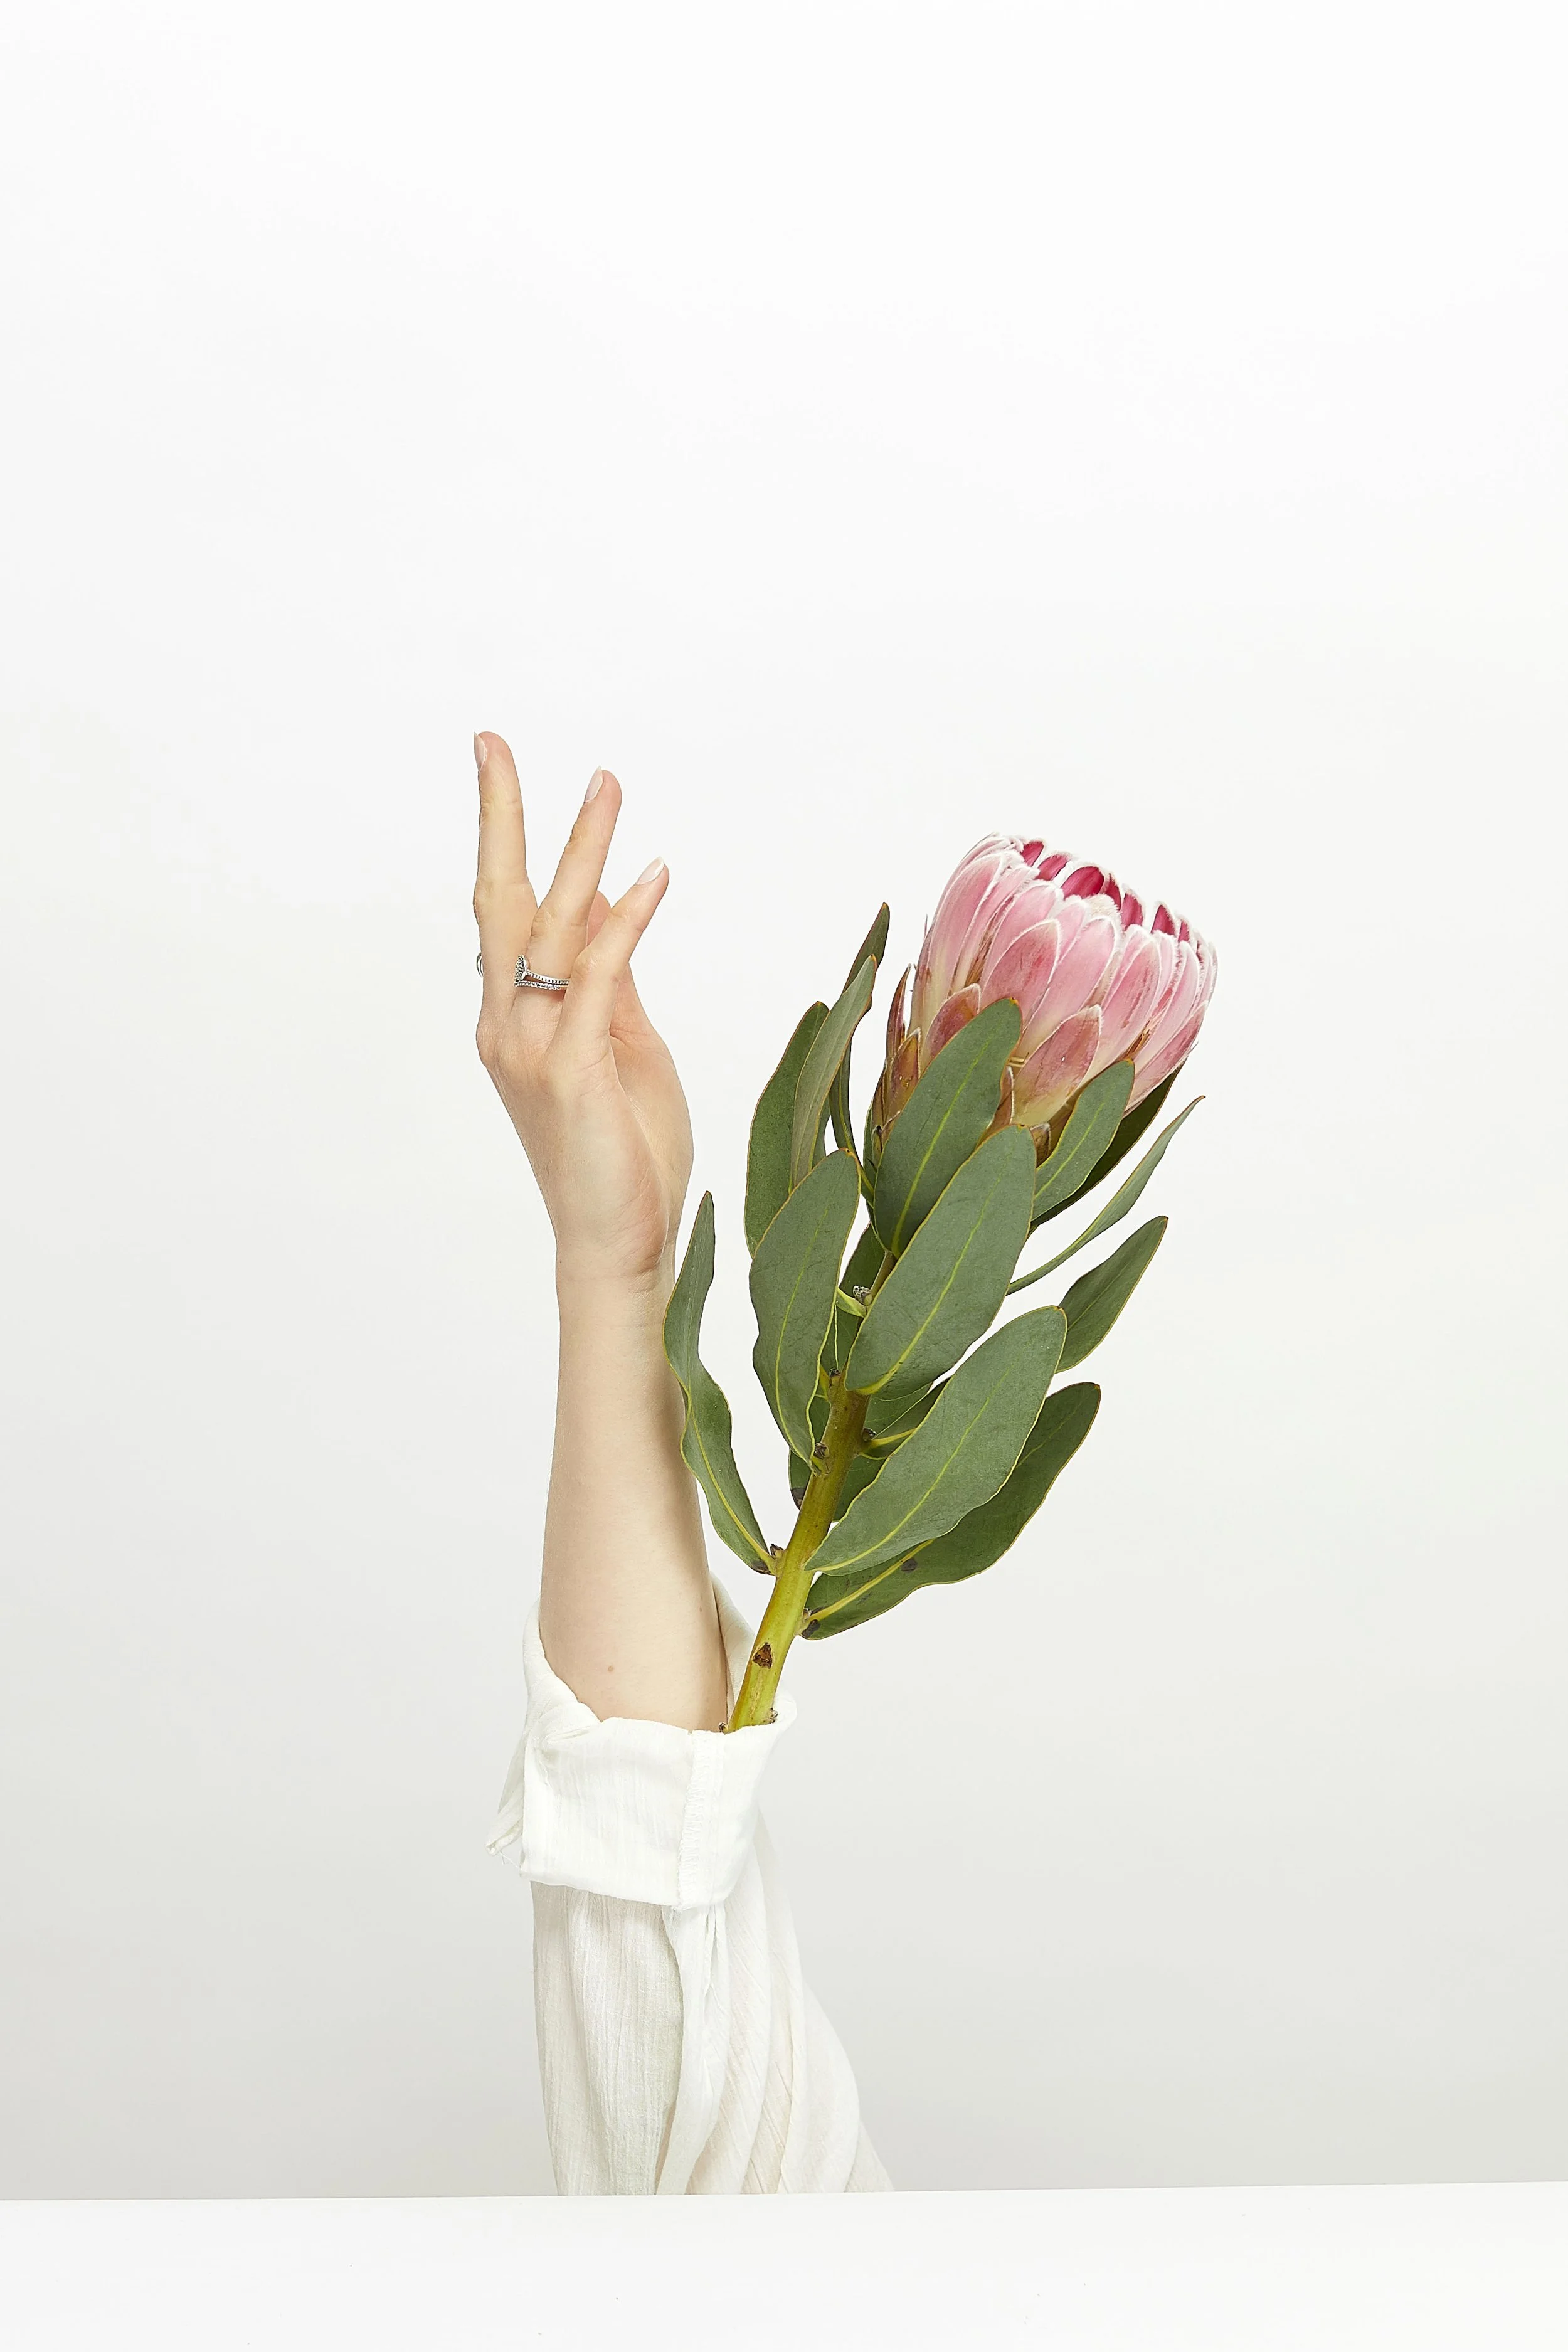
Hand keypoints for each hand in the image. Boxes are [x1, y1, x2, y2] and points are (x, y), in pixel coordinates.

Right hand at [472, 733, 692, 1289]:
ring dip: (580, 849)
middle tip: (492, 741)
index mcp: (514, 1020)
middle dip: (498, 817)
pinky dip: (625, 919)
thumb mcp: (621, 1045)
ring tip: (604, 783)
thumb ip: (608, 976)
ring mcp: (532, 1046)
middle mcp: (507, 1025)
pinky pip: (598, 975)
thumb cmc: (625, 1154)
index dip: (504, 839)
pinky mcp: (574, 1067)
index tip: (500, 766)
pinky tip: (653, 873)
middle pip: (497, 900)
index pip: (504, 914)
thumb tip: (603, 902)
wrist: (618, 1245)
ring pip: (548, 924)